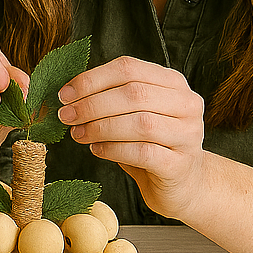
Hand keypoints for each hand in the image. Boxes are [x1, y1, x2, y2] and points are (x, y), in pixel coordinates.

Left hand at [58, 55, 207, 217]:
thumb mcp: (131, 114)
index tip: (65, 95)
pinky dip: (113, 149)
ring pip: (140, 123)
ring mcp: (188, 134)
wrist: (182, 183)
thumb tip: (67, 96)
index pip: (128, 68)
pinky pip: (142, 153)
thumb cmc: (150, 144)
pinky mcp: (180, 164)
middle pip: (134, 93)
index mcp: (172, 82)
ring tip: (78, 134)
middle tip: (67, 116)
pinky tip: (96, 149)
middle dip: (92, 104)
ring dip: (100, 127)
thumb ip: (108, 98)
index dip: (92, 79)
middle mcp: (186, 104)